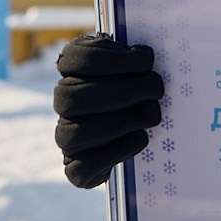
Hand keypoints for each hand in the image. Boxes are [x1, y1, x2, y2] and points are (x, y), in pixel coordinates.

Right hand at [53, 33, 164, 188]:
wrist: (137, 125)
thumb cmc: (140, 85)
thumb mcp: (135, 60)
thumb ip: (134, 53)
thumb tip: (147, 55)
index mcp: (73, 66)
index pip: (77, 57)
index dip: (114, 59)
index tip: (147, 59)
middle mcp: (64, 100)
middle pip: (74, 97)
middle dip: (123, 92)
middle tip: (156, 88)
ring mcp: (67, 135)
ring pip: (74, 134)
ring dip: (121, 122)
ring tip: (152, 114)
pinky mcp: (77, 167)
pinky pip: (83, 167)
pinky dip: (116, 152)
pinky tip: (140, 137)